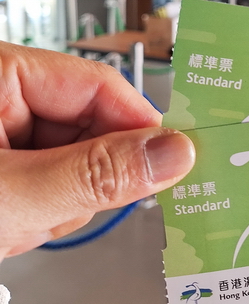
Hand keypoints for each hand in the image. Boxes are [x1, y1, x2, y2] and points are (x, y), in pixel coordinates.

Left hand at [0, 43, 194, 259]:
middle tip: (49, 214)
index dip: (141, 128)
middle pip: (91, 130)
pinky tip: (6, 230)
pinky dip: (36, 216)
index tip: (176, 164)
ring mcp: (2, 132)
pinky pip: (51, 184)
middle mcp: (5, 96)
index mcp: (3, 74)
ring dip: (53, 208)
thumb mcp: (12, 196)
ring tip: (12, 227)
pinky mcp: (5, 165)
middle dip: (81, 183)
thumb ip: (94, 175)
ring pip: (75, 165)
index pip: (101, 87)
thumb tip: (173, 153)